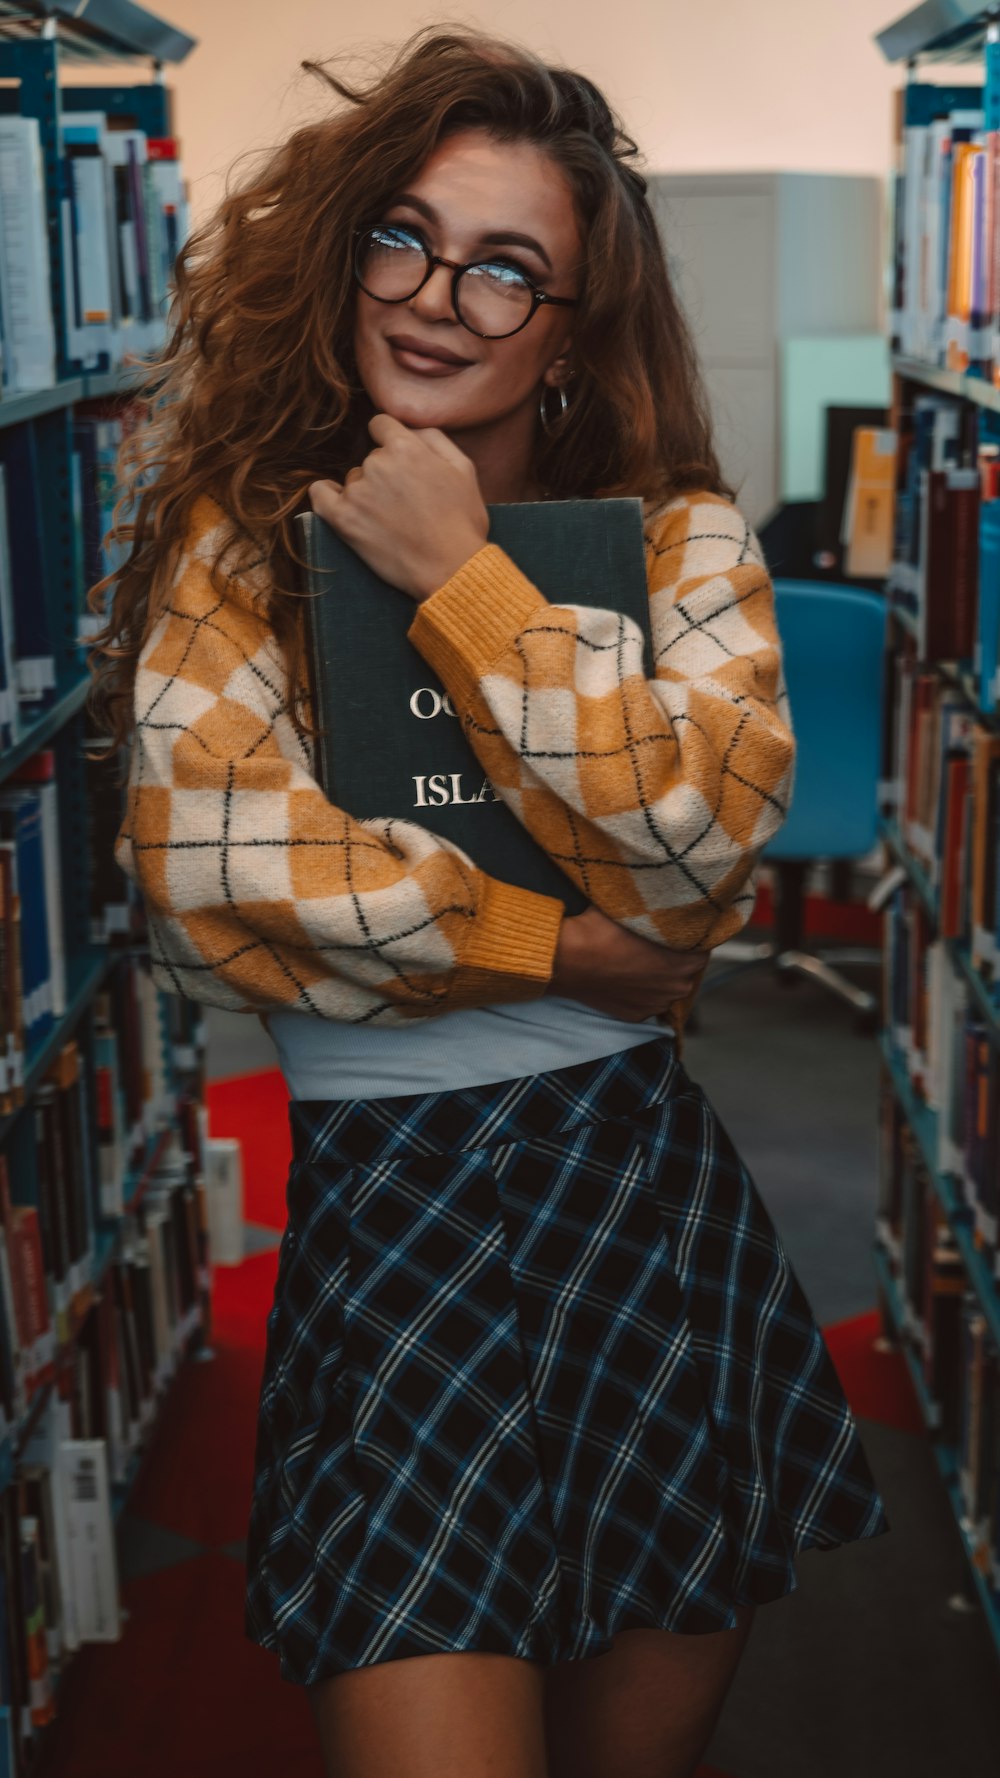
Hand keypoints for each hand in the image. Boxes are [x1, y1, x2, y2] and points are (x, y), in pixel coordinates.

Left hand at [308, 414, 488, 601]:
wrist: (451, 569)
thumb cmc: (462, 523)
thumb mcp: (464, 468)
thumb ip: (434, 437)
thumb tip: (409, 428)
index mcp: (405, 447)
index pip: (381, 425)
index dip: (391, 441)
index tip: (400, 463)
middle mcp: (377, 464)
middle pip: (371, 458)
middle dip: (386, 474)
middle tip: (406, 503)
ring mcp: (357, 492)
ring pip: (354, 480)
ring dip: (367, 493)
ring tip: (391, 520)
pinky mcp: (343, 520)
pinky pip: (320, 495)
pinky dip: (327, 495)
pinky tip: (341, 504)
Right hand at [548, 906, 708, 1021]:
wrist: (566, 960)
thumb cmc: (600, 932)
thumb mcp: (636, 910)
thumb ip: (660, 909)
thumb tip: (669, 897)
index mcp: (684, 962)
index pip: (702, 949)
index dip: (691, 938)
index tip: (679, 930)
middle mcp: (675, 988)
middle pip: (686, 970)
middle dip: (676, 959)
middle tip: (656, 943)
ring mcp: (654, 1005)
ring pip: (666, 988)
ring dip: (659, 977)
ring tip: (639, 961)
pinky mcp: (635, 1015)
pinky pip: (646, 1001)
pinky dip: (641, 992)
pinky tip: (625, 977)